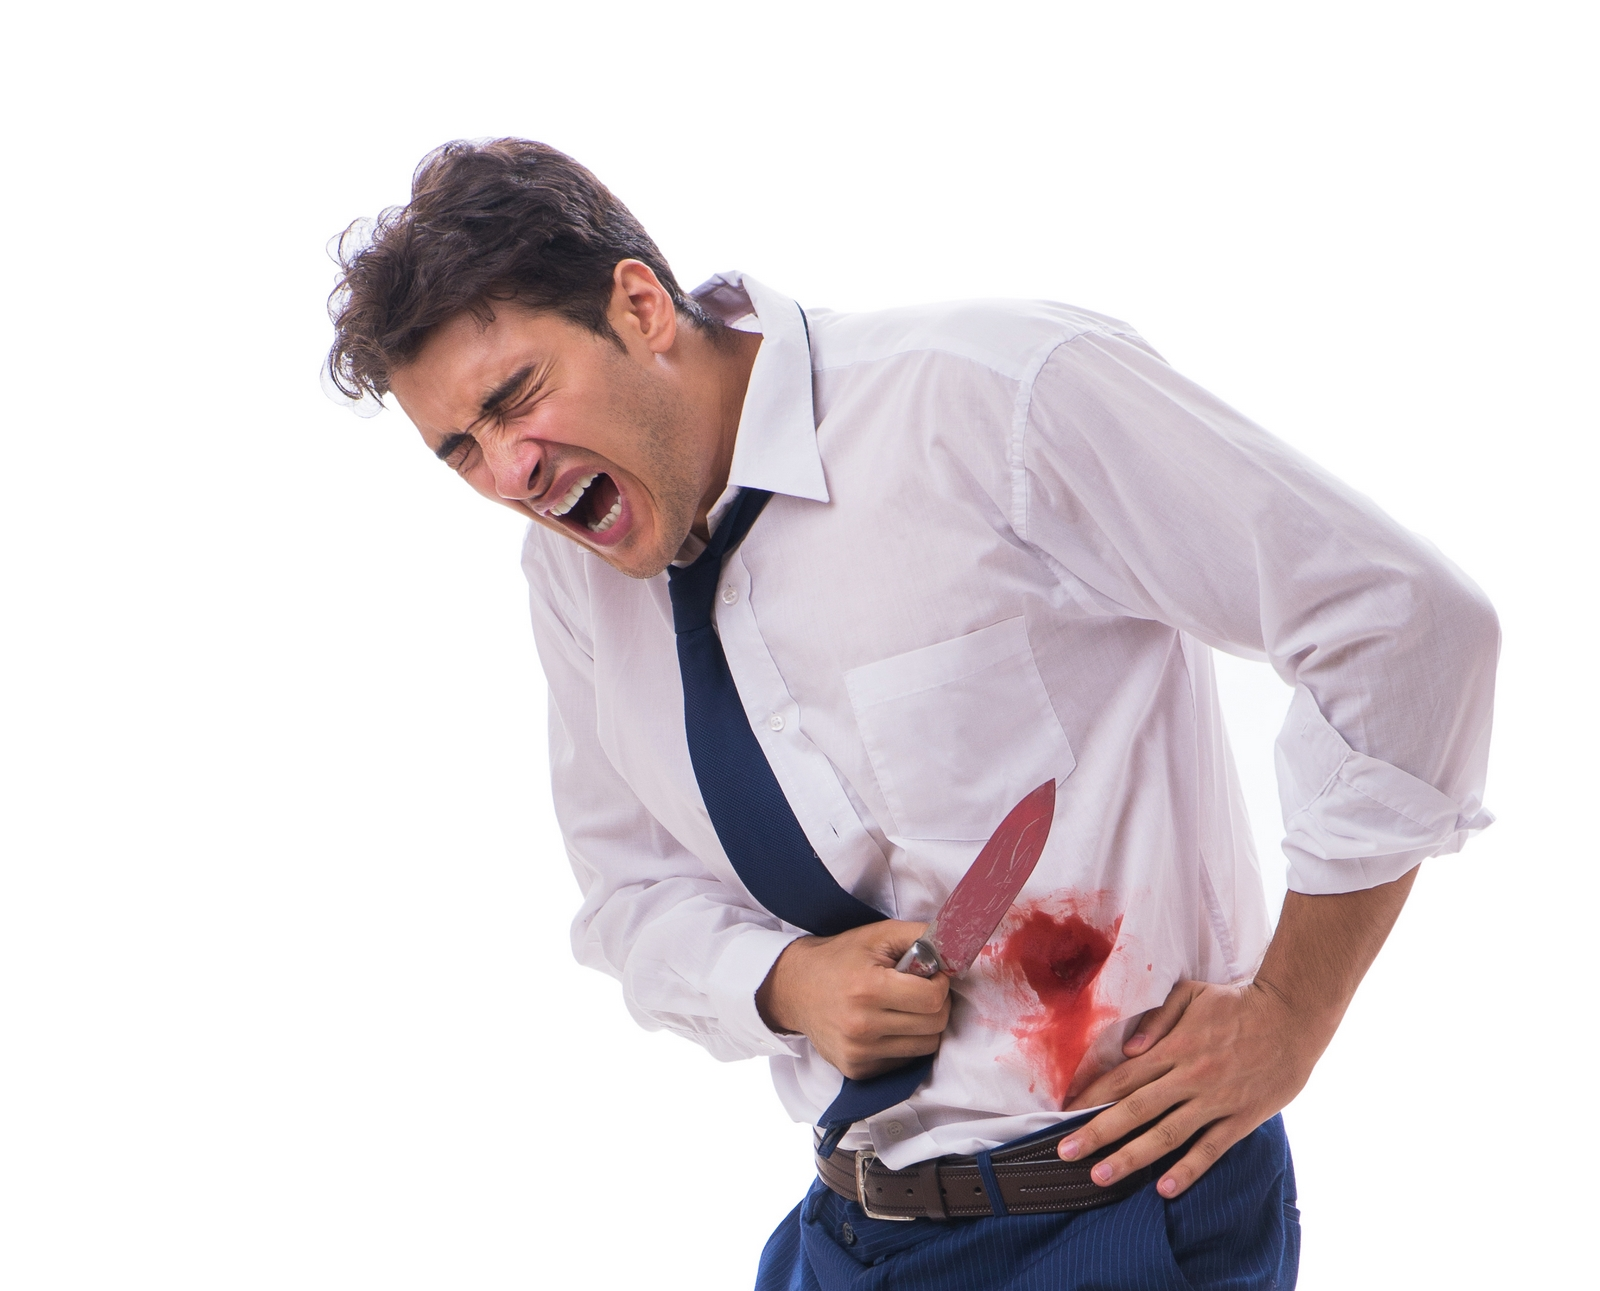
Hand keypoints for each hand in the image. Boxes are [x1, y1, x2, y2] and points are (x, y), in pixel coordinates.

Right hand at [756, 921, 950, 1078]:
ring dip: (924, 1026)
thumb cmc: (839, 958)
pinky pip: (904, 1061)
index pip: (932, 999)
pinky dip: (905, 1043)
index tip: (931, 974)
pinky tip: (888, 1024)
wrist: (794, 988)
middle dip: (936, 1005)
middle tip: (921, 990)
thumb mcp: (877, 935)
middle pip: (934, 1025)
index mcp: (867, 989)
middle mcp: (862, 1026)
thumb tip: (955, 946)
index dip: (940, 984)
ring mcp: (858, 1053)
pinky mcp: (857, 1071)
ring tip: (905, 1007)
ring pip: (925, 1047)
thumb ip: (919, 935)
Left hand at [1055, 978, 1320, 1197]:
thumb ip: (1157, 1018)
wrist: (1292, 1016)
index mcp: (1172, 1047)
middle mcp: (1188, 1076)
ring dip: (1131, 1156)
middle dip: (1097, 1132)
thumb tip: (1129, 1048)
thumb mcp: (1191, 993)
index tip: (1064, 1113)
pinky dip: (1188, 1170)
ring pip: (1166, 1134)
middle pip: (1134, 1109)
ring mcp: (1214, 1100)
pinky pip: (1210, 1148)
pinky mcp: (1241, 1118)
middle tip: (1066, 1152)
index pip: (1123, 1077)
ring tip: (1101, 1175)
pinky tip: (1165, 1188)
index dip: (1091, 1096)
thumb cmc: (1238, 1002)